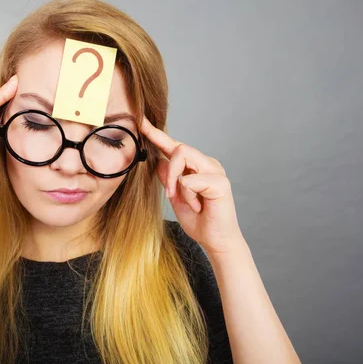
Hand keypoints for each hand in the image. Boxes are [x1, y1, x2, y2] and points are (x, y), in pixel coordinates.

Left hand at [140, 116, 243, 253]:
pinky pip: (190, 180)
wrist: (215, 241)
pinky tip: (198, 206)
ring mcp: (216, 171)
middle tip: (169, 193)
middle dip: (168, 171)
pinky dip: (187, 195)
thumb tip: (158, 162)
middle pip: (179, 148)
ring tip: (181, 199)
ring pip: (183, 156)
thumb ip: (167, 179)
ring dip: (175, 181)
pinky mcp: (220, 182)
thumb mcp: (175, 197)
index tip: (141, 122)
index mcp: (196, 166)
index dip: (157, 134)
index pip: (175, 146)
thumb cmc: (199, 220)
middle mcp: (207, 164)